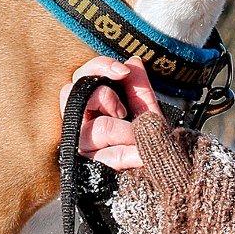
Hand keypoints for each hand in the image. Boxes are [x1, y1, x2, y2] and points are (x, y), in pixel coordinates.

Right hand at [58, 55, 161, 170]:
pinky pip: (108, 156)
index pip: (80, 77)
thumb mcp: (147, 109)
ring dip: (122, 130)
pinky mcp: (89, 171)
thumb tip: (132, 60)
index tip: (123, 71)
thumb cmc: (150, 139)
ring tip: (137, 136)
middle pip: (71, 95)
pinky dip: (129, 152)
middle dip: (104, 97)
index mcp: (90, 106)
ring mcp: (81, 148)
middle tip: (123, 110)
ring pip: (92, 128)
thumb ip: (139, 86)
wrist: (163, 173)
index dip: (99, 68)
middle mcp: (79, 125)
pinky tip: (141, 154)